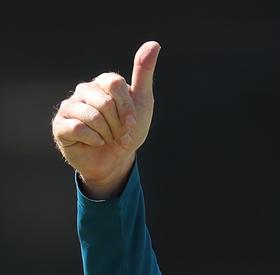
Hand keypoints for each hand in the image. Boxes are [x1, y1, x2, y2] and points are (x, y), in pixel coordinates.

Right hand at [51, 41, 160, 197]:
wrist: (115, 161)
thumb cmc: (127, 132)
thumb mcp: (142, 104)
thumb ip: (144, 74)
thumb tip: (154, 44)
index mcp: (102, 83)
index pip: (115, 85)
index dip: (127, 109)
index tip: (131, 125)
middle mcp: (84, 90)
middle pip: (104, 102)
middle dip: (118, 126)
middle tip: (119, 136)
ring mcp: (70, 106)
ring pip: (92, 116)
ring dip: (106, 134)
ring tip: (107, 139)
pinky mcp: (61, 125)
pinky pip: (78, 128)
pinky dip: (93, 140)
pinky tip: (95, 143)